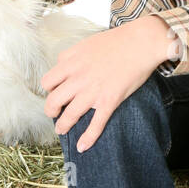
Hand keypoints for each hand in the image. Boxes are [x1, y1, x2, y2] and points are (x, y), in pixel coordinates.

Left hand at [40, 14, 179, 148]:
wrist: (140, 43)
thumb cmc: (116, 41)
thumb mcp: (85, 43)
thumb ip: (70, 55)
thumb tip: (62, 65)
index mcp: (71, 63)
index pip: (48, 82)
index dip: (48, 90)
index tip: (54, 93)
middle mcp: (78, 79)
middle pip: (53, 100)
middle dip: (51, 111)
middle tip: (54, 114)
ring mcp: (93, 92)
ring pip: (70, 115)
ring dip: (63, 125)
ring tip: (61, 129)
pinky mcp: (109, 101)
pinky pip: (96, 124)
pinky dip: (88, 138)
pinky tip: (83, 146)